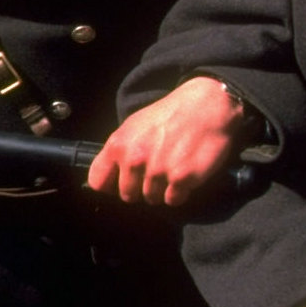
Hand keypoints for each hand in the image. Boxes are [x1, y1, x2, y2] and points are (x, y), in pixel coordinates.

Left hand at [88, 77, 249, 204]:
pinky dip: (179, 193)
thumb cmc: (169, 116)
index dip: (109, 186)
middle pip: (127, 195)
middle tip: (154, 174)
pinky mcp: (182, 179)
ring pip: (151, 199)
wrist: (206, 106)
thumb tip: (110, 177)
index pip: (98, 182)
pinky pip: (173, 200)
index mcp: (118, 145)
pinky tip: (184, 176)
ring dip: (161, 190)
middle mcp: (135, 160)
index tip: (119, 184)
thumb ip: (119, 151)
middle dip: (139, 189)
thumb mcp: (133, 126)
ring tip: (171, 170)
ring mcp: (158, 171)